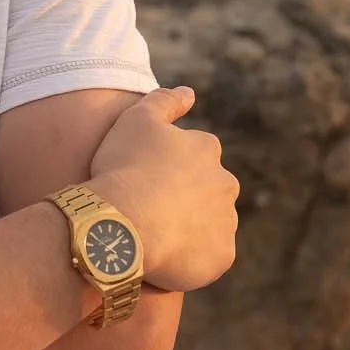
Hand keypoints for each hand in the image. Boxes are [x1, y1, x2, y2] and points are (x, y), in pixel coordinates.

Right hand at [85, 87, 238, 292]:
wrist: (123, 222)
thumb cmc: (125, 168)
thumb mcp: (135, 120)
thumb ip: (164, 101)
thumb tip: (189, 92)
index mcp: (207, 150)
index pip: (194, 155)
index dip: (166, 167)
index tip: (143, 177)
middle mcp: (226, 183)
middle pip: (206, 191)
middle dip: (184, 198)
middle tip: (147, 208)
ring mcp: (226, 222)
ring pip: (208, 225)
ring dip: (188, 227)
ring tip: (152, 235)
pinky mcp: (221, 257)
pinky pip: (207, 257)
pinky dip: (190, 257)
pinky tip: (163, 256)